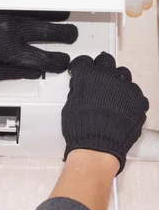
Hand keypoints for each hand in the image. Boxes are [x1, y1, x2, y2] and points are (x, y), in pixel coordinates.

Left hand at [0, 10, 77, 83]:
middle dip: (63, 35)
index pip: (42, 58)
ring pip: (36, 17)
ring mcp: (3, 17)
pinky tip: (41, 11)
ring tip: (64, 20)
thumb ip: (12, 73)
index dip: (55, 62)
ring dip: (53, 19)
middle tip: (71, 37)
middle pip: (46, 32)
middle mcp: (10, 31)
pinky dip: (35, 11)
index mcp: (9, 51)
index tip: (61, 63)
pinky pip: (21, 9)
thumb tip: (30, 72)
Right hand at [62, 52, 148, 174]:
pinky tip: (122, 107)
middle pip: (106, 61)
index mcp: (89, 77)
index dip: (81, 66)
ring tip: (111, 94)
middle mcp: (110, 78)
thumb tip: (80, 89)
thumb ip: (78, 92)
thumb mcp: (70, 106)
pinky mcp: (139, 101)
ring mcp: (127, 88)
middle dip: (100, 67)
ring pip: (124, 76)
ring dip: (116, 82)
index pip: (84, 62)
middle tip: (96, 77)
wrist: (98, 147)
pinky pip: (135, 94)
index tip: (81, 69)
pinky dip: (128, 98)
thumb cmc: (82, 129)